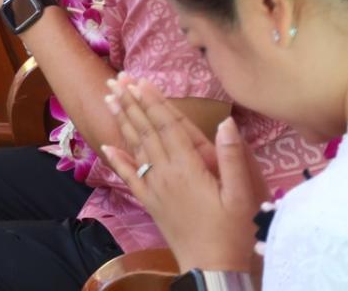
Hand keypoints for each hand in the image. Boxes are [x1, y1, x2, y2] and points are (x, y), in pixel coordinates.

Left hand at [100, 79, 261, 272]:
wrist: (212, 268)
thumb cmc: (232, 232)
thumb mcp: (241, 196)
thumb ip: (233, 158)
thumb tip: (227, 122)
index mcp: (188, 168)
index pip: (167, 126)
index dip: (154, 102)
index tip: (140, 81)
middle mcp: (165, 174)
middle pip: (146, 131)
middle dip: (131, 103)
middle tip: (116, 80)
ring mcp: (155, 188)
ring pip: (135, 148)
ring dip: (122, 121)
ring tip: (110, 98)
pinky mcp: (150, 203)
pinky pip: (130, 177)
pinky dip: (117, 159)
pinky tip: (106, 145)